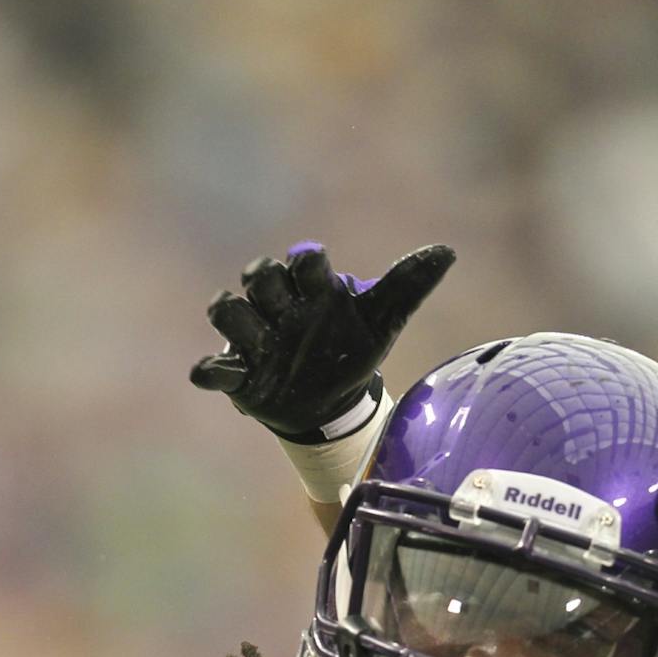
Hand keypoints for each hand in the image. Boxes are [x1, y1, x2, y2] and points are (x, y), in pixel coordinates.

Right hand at [192, 241, 454, 441]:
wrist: (333, 405)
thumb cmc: (351, 351)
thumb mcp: (383, 323)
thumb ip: (408, 286)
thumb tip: (447, 251)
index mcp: (312, 289)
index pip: (302, 260)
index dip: (306, 261)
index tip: (317, 269)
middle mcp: (278, 307)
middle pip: (258, 278)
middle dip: (264, 282)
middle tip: (281, 302)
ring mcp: (255, 340)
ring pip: (228, 313)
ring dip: (237, 320)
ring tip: (256, 340)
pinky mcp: (240, 375)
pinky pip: (214, 369)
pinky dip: (209, 370)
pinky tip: (210, 374)